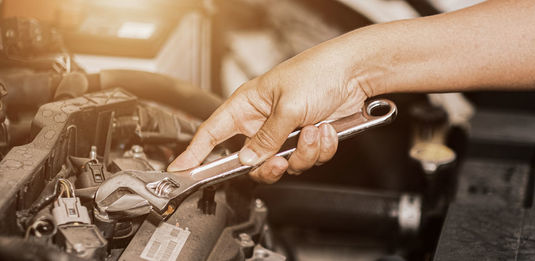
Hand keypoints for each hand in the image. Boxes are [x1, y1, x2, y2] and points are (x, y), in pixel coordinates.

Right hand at [167, 42, 370, 182]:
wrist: (354, 73)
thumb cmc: (317, 73)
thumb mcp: (287, 108)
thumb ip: (267, 138)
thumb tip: (249, 159)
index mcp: (247, 105)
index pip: (212, 133)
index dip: (194, 153)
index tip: (180, 170)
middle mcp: (262, 121)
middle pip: (251, 160)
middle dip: (269, 165)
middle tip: (279, 160)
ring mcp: (285, 132)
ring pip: (283, 164)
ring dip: (302, 153)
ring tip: (314, 131)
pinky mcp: (306, 139)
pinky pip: (306, 160)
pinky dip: (319, 149)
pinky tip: (326, 130)